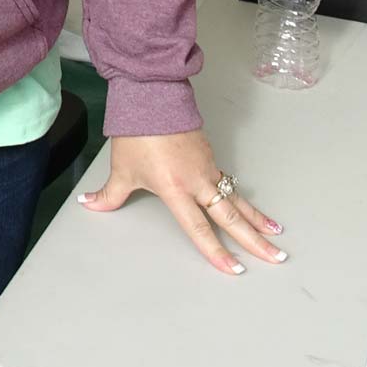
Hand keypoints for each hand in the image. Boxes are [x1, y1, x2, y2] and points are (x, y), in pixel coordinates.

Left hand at [77, 129, 284, 275]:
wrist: (152, 97)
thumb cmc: (137, 133)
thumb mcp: (122, 169)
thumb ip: (110, 194)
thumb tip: (89, 204)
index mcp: (175, 189)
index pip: (198, 229)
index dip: (216, 251)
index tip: (234, 268)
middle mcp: (197, 182)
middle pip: (231, 217)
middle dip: (254, 241)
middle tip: (276, 257)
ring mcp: (208, 169)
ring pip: (237, 200)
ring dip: (257, 219)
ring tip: (276, 236)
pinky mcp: (211, 157)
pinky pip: (230, 184)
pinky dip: (244, 199)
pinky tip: (254, 210)